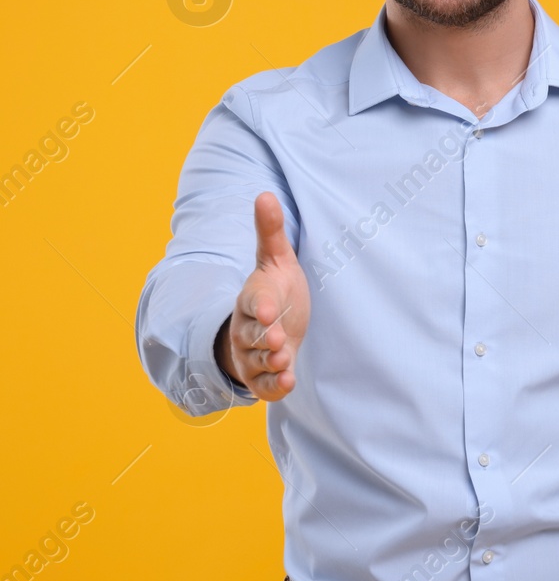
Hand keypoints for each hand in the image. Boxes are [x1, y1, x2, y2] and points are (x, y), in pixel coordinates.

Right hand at [223, 192, 309, 400]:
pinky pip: (266, 384)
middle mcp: (248, 328)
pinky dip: (275, 385)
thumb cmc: (276, 290)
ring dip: (271, 362)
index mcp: (253, 299)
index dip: (260, 306)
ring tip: (285, 359)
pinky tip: (289, 382)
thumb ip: (271, 232)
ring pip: (257, 361)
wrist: (270, 326)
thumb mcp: (276, 260)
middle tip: (279, 339)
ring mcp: (254, 353)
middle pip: (252, 335)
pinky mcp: (265, 375)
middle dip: (264, 338)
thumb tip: (264, 194)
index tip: (268, 309)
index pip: (253, 301)